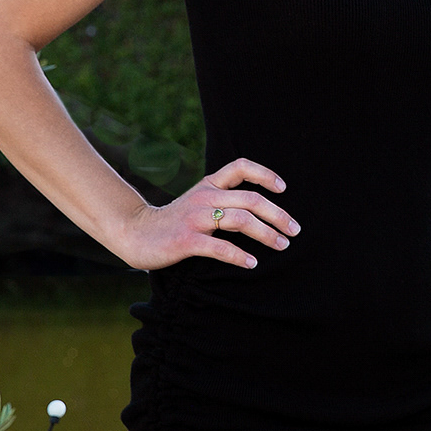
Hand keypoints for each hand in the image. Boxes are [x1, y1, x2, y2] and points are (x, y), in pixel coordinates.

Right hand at [117, 157, 299, 270]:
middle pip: (251, 199)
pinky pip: (220, 247)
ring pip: (241, 220)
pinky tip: (252, 263)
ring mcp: (196, 218)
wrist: (135, 233)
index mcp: (209, 184)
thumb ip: (222, 198)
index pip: (241, 167)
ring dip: (266, 234)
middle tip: (295, 230)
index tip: (284, 188)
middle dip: (278, 214)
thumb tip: (259, 208)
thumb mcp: (198, 200)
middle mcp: (205, 197)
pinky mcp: (186, 240)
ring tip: (281, 245)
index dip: (265, 174)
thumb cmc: (174, 220)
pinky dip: (240, 256)